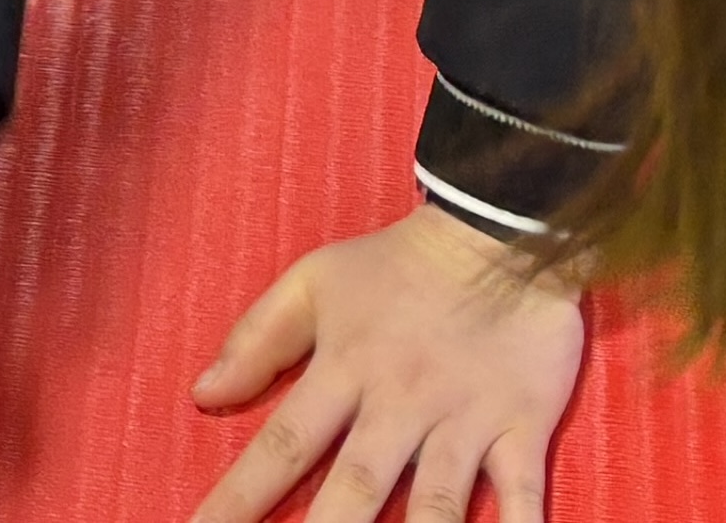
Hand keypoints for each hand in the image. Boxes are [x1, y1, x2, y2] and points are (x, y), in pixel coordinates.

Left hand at [185, 208, 587, 522]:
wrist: (501, 229)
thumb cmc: (397, 263)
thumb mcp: (314, 282)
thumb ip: (257, 339)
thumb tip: (202, 393)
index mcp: (345, 372)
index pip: (282, 447)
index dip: (239, 498)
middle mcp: (400, 407)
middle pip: (355, 490)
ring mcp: (463, 421)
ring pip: (437, 507)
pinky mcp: (520, 427)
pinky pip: (523, 496)